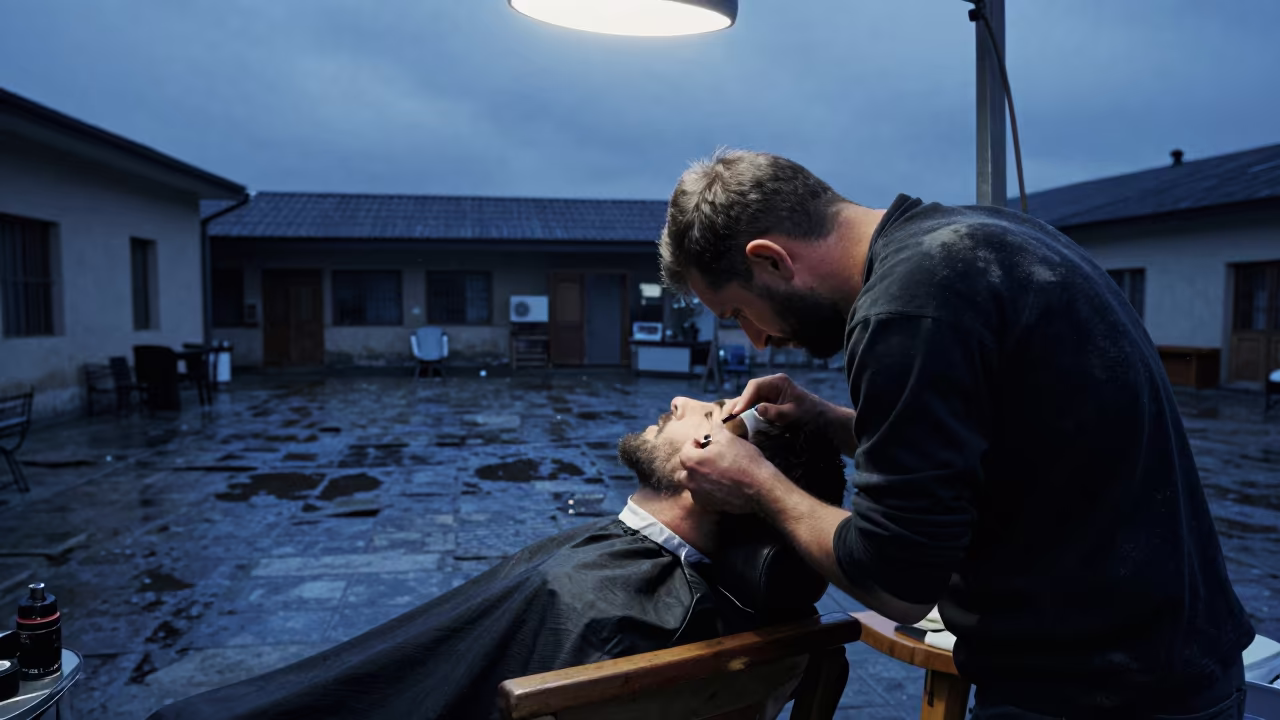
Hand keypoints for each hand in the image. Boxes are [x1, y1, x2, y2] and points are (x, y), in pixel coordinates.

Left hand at [677, 426, 781, 513]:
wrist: (760, 488)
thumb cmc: (743, 460)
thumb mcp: (729, 438)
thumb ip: (715, 430)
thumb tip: (713, 424)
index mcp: (692, 462)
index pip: (685, 449)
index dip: (695, 443)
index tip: (706, 442)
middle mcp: (691, 480)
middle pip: (684, 469)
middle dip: (693, 462)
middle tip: (708, 458)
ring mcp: (699, 495)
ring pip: (691, 484)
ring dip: (698, 478)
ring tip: (713, 472)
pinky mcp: (709, 506)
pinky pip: (702, 496)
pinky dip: (706, 491)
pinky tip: (720, 485)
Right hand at [729, 374, 857, 455]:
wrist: (823, 420)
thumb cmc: (811, 415)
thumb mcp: (794, 414)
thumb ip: (776, 412)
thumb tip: (757, 409)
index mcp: (778, 382)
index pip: (755, 386)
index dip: (743, 398)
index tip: (735, 412)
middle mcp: (772, 385)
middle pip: (749, 391)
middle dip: (739, 403)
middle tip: (728, 418)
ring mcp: (770, 393)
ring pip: (750, 398)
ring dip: (741, 409)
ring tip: (730, 422)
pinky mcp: (769, 403)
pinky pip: (754, 405)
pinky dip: (747, 413)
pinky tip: (740, 423)